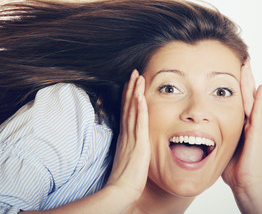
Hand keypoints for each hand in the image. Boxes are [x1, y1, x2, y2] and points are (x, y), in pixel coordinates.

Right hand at [106, 70, 149, 201]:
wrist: (121, 188)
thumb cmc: (125, 177)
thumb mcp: (127, 158)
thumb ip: (129, 148)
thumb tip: (131, 145)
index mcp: (125, 136)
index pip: (126, 112)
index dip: (128, 97)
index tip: (130, 85)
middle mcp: (127, 133)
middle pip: (128, 106)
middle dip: (131, 88)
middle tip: (134, 73)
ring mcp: (131, 137)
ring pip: (133, 109)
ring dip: (135, 92)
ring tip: (138, 76)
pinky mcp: (138, 142)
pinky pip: (139, 121)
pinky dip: (139, 107)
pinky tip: (140, 95)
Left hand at [222, 61, 261, 188]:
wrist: (243, 182)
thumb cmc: (231, 166)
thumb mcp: (219, 144)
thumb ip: (213, 132)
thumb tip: (197, 126)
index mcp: (238, 122)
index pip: (235, 98)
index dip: (233, 84)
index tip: (229, 67)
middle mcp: (247, 121)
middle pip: (245, 94)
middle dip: (242, 77)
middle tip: (241, 59)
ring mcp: (253, 126)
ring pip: (251, 98)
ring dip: (249, 82)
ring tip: (247, 65)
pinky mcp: (256, 133)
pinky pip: (258, 113)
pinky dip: (259, 100)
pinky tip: (260, 87)